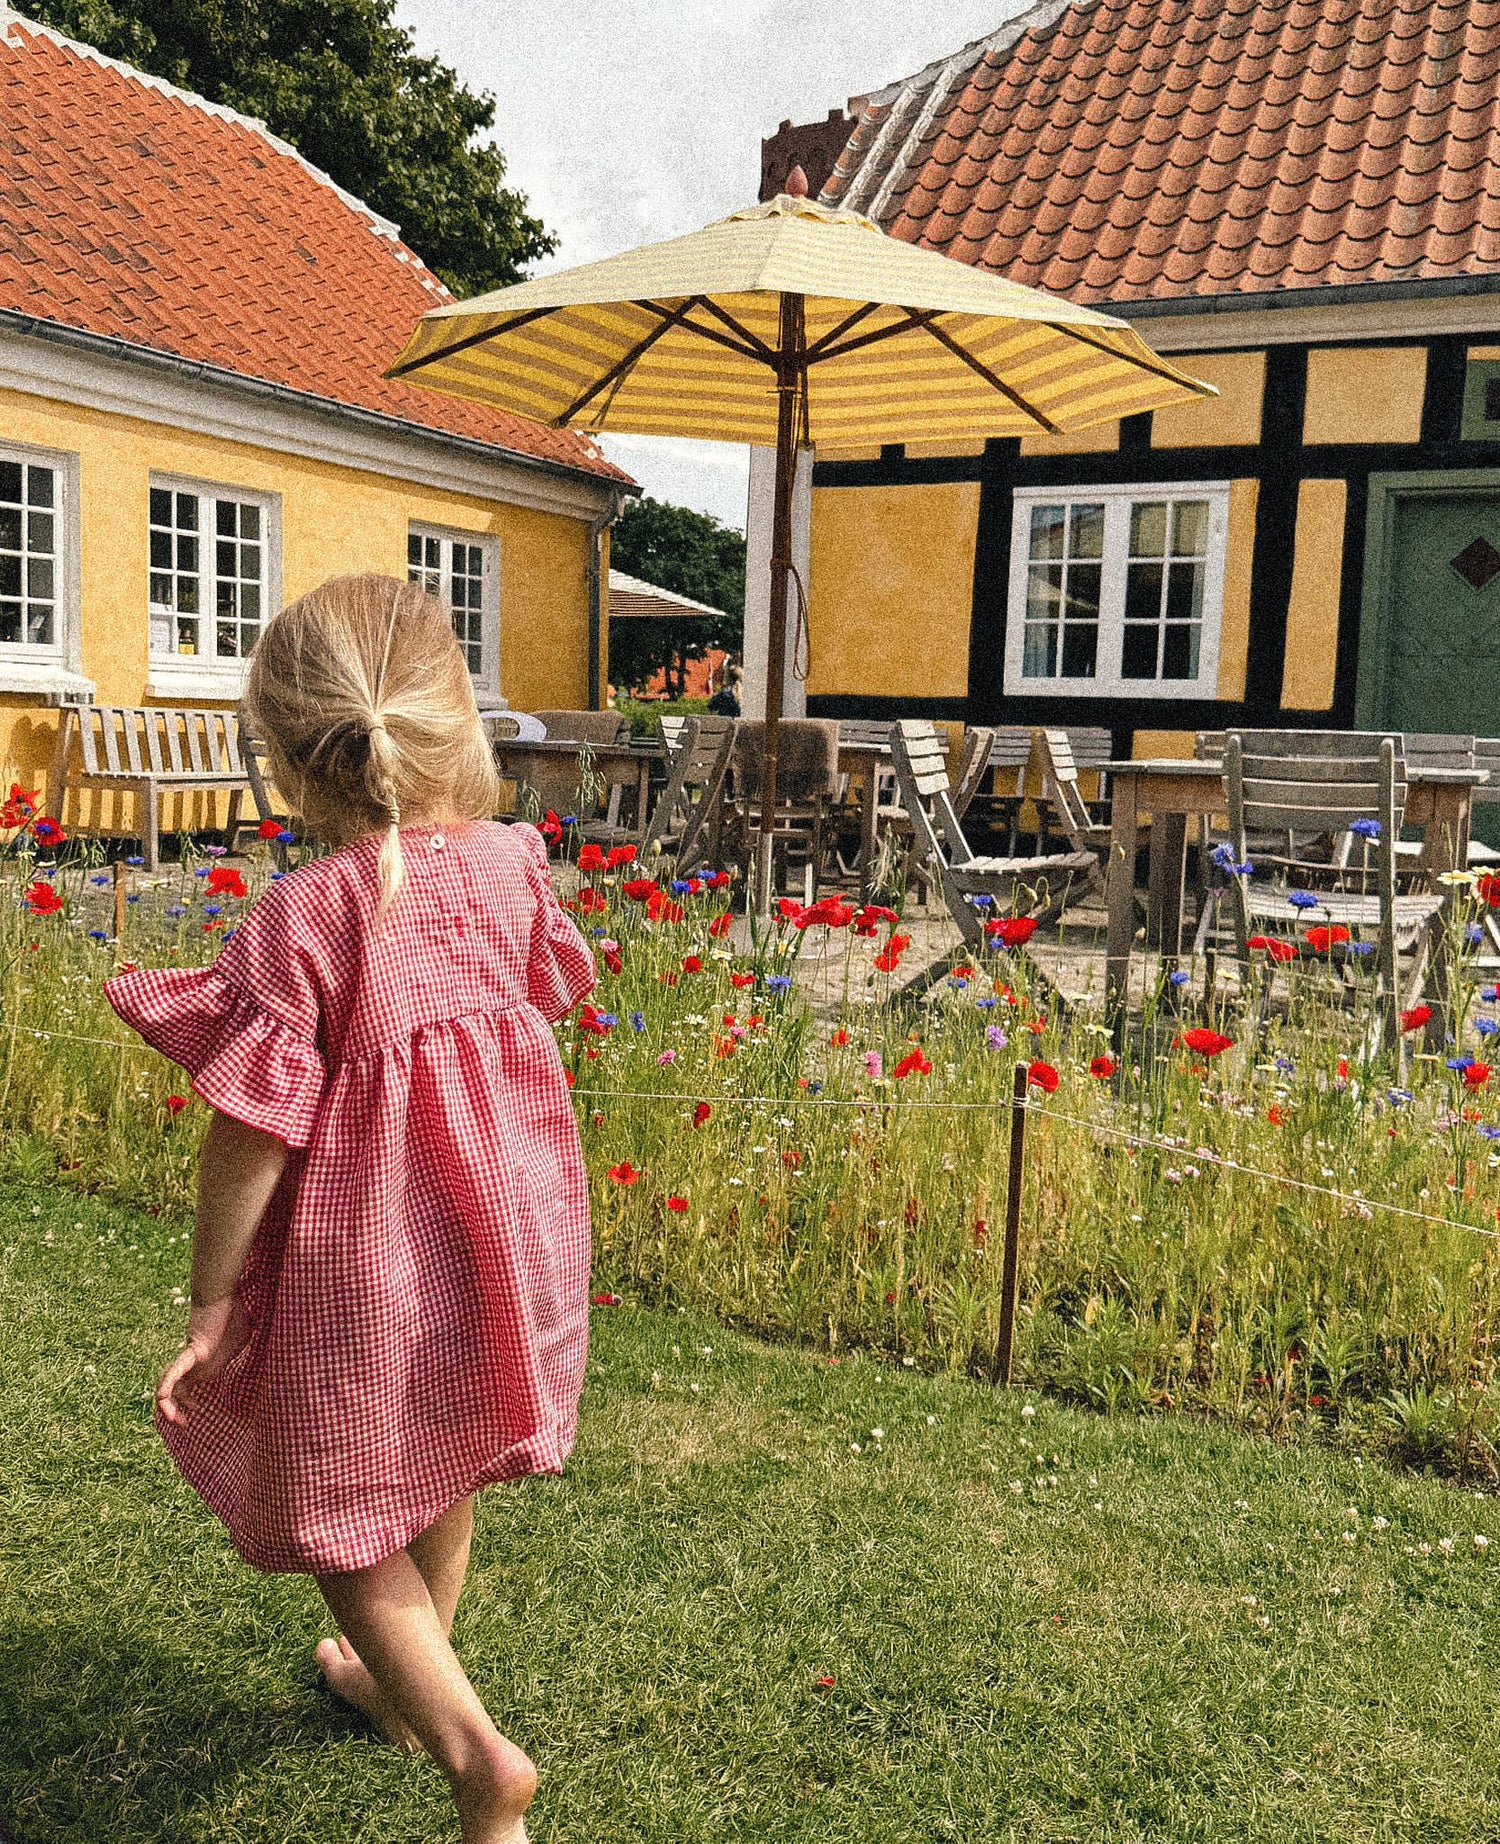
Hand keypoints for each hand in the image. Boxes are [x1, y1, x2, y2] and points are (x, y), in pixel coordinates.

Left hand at [156, 1295, 250, 1425]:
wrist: (225, 1295)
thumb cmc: (235, 1313)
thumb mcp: (245, 1339)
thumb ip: (250, 1352)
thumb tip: (276, 1355)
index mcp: (203, 1364)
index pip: (185, 1387)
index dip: (184, 1402)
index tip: (195, 1411)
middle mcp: (193, 1365)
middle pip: (174, 1391)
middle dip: (174, 1410)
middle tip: (184, 1425)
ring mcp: (190, 1359)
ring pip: (169, 1386)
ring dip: (168, 1406)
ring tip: (176, 1421)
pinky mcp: (191, 1352)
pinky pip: (175, 1372)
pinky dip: (167, 1384)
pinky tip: (162, 1397)